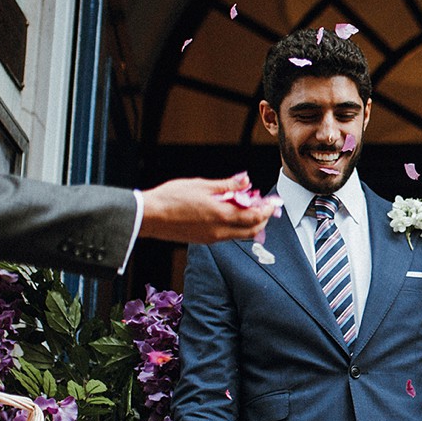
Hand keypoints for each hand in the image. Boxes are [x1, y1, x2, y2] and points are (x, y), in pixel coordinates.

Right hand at [140, 174, 278, 245]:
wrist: (149, 216)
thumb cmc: (171, 198)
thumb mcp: (202, 186)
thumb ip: (227, 185)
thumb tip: (246, 180)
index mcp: (221, 216)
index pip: (255, 217)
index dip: (266, 210)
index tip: (272, 202)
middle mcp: (220, 231)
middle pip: (251, 230)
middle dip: (261, 219)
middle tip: (263, 205)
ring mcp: (212, 238)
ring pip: (240, 235)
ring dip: (248, 223)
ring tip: (247, 206)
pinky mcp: (203, 240)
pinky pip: (227, 236)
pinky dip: (235, 226)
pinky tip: (229, 213)